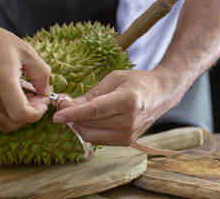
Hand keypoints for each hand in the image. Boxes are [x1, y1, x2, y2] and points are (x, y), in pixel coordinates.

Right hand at [0, 17, 50, 131]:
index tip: (44, 100)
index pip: (20, 113)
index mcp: (2, 79)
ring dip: (20, 117)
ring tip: (27, 98)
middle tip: (38, 98)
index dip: (37, 113)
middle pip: (14, 122)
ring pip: (4, 125)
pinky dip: (8, 117)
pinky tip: (15, 101)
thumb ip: (42, 75)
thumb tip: (45, 93)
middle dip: (31, 115)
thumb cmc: (0, 42)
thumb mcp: (28, 53)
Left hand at [53, 69, 178, 145]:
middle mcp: (128, 121)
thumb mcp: (115, 78)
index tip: (57, 115)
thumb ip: (94, 93)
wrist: (162, 93)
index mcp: (127, 101)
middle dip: (72, 117)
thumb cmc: (138, 82)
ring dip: (80, 125)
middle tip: (66, 105)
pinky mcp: (127, 141)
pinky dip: (91, 131)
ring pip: (91, 135)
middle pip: (90, 124)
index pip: (94, 111)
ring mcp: (129, 134)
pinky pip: (99, 140)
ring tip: (79, 112)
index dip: (73, 114)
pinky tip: (92, 119)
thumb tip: (72, 104)